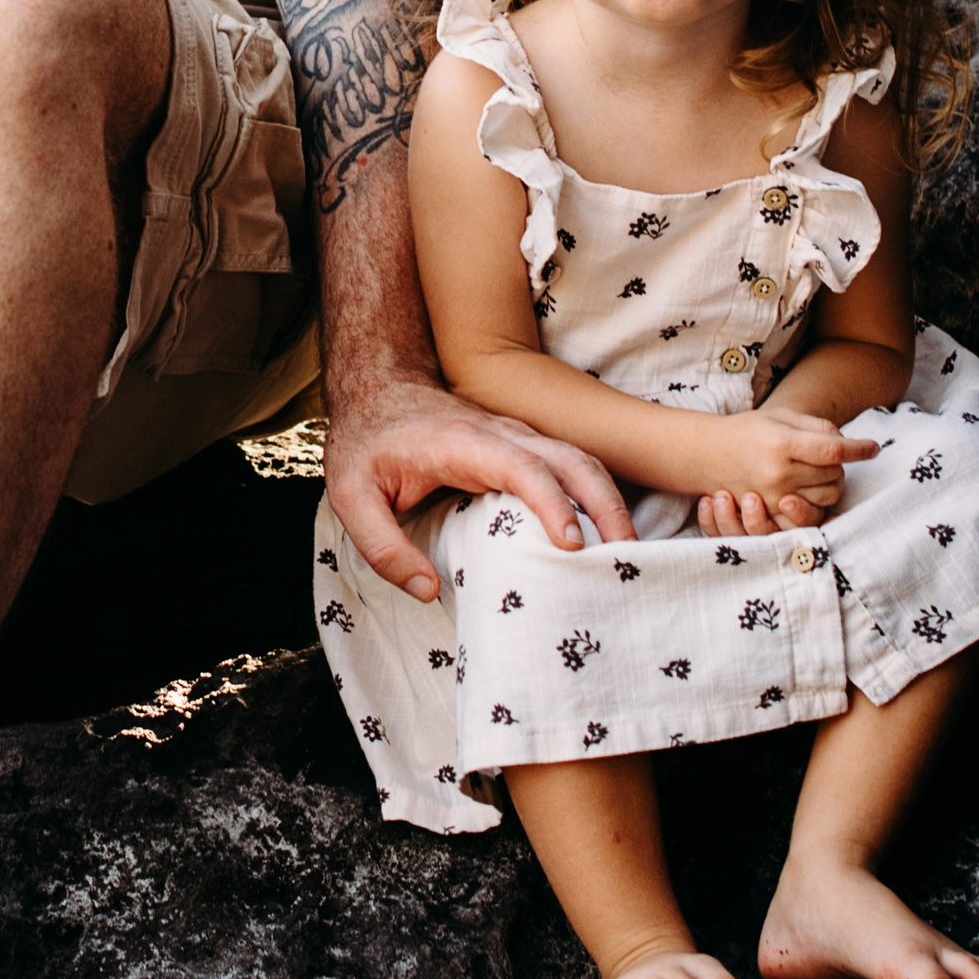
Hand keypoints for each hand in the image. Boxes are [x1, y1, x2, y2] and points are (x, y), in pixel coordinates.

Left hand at [324, 371, 636, 604]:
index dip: (552, 505)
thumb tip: (429, 592)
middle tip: (626, 555)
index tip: (572, 545)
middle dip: (605, 504)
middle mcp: (501, 433)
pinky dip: (596, 494)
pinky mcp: (523, 445)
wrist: (376, 386)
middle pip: (570, 459)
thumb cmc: (365, 443)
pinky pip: (570, 465)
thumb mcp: (351, 497)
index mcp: (463, 443)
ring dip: (609, 500)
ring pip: (579, 458)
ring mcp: (517, 435)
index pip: (523, 468)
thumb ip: (383, 547)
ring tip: (627, 551)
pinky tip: (605, 533)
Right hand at [692, 409, 878, 537]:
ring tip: (819, 471)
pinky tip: (814, 490)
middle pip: (834, 474)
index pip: (833, 449)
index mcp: (781, 443)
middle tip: (831, 456)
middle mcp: (778, 473)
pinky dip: (819, 503)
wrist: (708, 454)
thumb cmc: (749, 430)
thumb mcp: (781, 416)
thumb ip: (817, 426)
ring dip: (832, 483)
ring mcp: (774, 497)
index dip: (859, 448)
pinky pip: (810, 515)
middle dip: (841, 464)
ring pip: (827, 497)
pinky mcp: (771, 513)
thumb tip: (848, 442)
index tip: (873, 447)